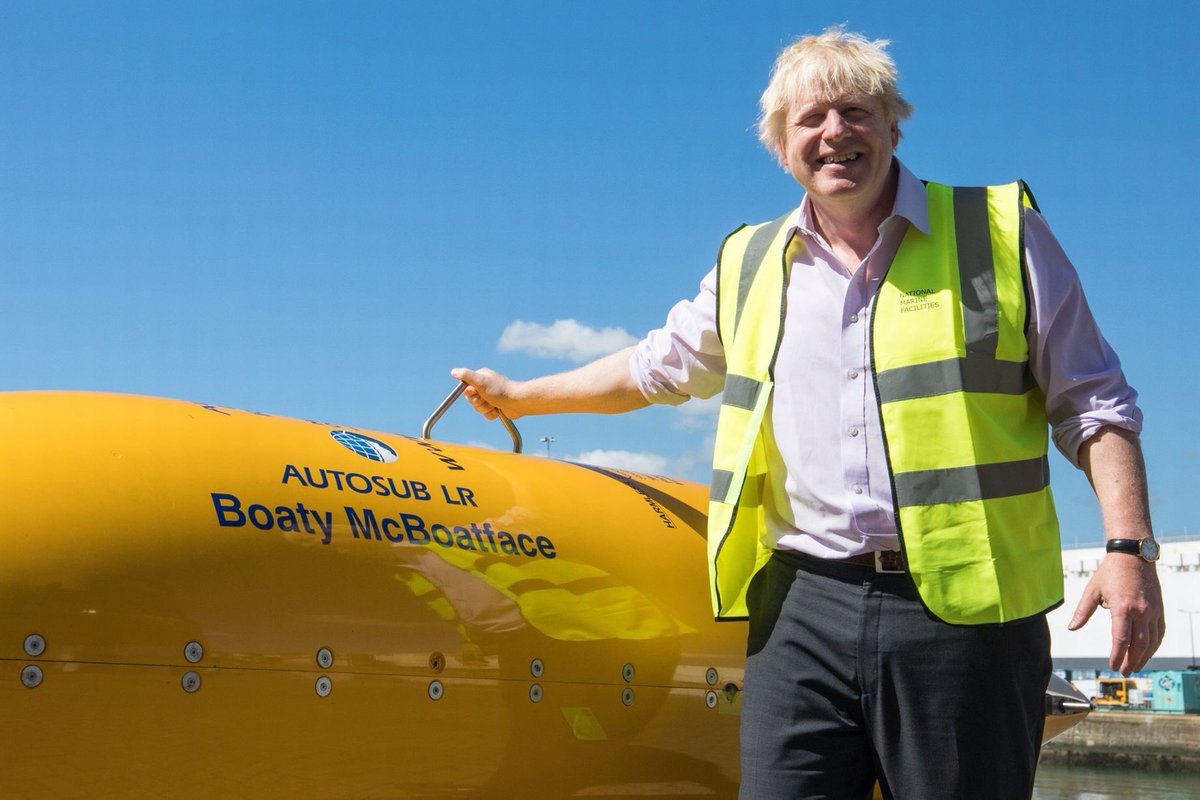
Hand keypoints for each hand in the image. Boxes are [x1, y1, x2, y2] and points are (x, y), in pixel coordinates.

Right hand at [450, 367, 520, 420]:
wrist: (518, 402)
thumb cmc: (500, 391)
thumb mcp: (481, 381)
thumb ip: (466, 376)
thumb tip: (454, 371)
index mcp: (480, 377)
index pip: (466, 389)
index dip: (470, 394)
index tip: (477, 393)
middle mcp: (485, 386)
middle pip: (471, 400)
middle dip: (479, 403)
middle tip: (487, 399)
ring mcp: (490, 396)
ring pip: (479, 408)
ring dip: (486, 409)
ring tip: (495, 405)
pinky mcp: (495, 406)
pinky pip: (486, 414)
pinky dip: (491, 414)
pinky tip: (498, 410)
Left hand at [1068, 552, 1164, 674]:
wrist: (1133, 556)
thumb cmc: (1110, 572)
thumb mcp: (1092, 590)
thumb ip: (1082, 611)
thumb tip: (1072, 628)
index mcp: (1122, 607)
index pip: (1121, 639)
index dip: (1117, 655)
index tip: (1111, 665)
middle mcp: (1140, 611)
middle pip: (1138, 644)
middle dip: (1131, 661)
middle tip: (1123, 671)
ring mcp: (1153, 611)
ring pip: (1151, 641)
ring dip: (1143, 657)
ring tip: (1134, 666)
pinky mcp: (1159, 610)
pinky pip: (1159, 632)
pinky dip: (1154, 645)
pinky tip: (1147, 652)